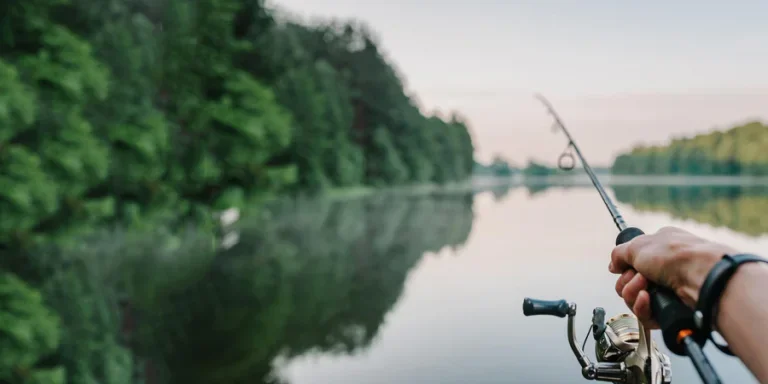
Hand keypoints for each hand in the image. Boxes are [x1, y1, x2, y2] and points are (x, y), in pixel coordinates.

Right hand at [608, 226, 737, 327]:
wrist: (701, 276)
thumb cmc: (676, 255)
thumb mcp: (638, 245)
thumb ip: (619, 254)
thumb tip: (613, 265)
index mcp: (659, 248)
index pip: (632, 262)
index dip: (624, 267)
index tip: (623, 267)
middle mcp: (664, 269)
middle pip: (629, 283)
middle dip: (627, 282)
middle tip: (639, 277)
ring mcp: (668, 290)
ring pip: (634, 300)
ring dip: (633, 293)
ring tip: (645, 287)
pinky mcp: (670, 310)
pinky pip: (645, 316)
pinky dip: (642, 308)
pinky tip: (647, 299)